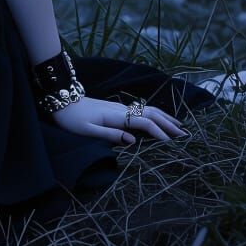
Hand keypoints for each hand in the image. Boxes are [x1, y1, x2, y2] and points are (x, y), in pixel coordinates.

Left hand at [49, 94, 188, 145]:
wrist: (60, 101)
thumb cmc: (71, 119)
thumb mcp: (86, 131)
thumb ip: (109, 135)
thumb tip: (132, 142)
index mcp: (115, 115)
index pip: (143, 123)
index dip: (159, 133)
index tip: (172, 144)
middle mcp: (120, 109)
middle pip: (150, 113)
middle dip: (168, 123)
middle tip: (185, 135)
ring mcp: (119, 107)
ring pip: (147, 110)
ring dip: (164, 117)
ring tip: (179, 127)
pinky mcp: (116, 108)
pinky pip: (141, 110)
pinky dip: (155, 115)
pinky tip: (159, 120)